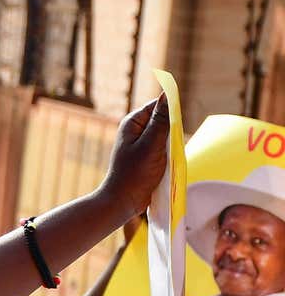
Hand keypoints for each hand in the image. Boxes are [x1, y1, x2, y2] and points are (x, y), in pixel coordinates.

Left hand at [98, 95, 169, 226]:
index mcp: (133, 122)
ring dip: (172, 145)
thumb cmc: (134, 174)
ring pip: (167, 135)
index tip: (173, 131)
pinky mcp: (147, 155)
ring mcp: (142, 143)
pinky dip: (170, 154)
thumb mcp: (151, 145)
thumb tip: (167, 94)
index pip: (159, 105)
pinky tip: (167, 165)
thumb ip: (161, 121)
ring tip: (165, 160)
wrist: (123, 201)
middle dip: (172, 132)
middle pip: (165, 120)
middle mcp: (136, 130)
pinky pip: (165, 148)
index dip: (171, 114)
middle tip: (167, 150)